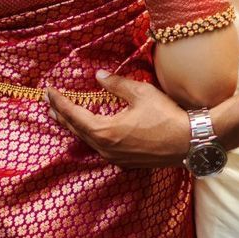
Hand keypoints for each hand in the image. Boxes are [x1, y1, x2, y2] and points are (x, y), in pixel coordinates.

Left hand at [47, 71, 190, 168]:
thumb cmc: (166, 116)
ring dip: (74, 126)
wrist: (190, 142)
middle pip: (76, 130)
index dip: (60, 102)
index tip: (48, 91)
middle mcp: (106, 148)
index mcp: (106, 131)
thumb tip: (98, 76)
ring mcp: (115, 158)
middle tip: (49, 102)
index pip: (74, 115)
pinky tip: (90, 129)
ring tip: (63, 115)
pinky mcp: (125, 161)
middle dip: (61, 115)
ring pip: (87, 141)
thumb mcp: (141, 93)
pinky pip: (99, 148)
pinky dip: (89, 136)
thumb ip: (116, 84)